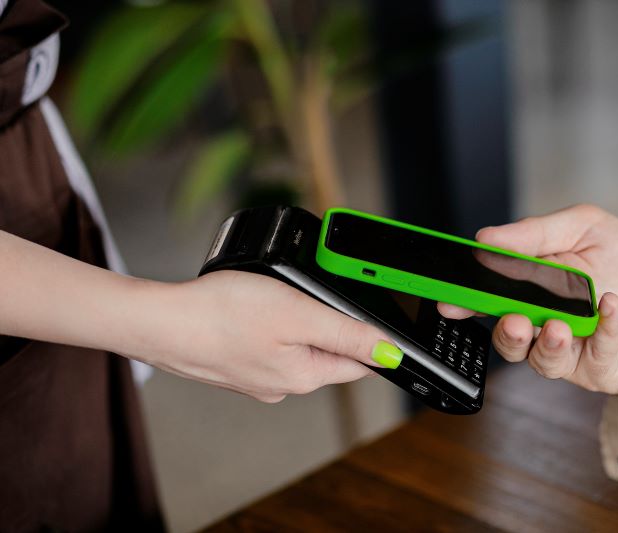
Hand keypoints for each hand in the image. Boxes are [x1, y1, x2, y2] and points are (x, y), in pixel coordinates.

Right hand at [0, 230, 392, 403]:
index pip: (358, 363)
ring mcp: (256, 379)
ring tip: (276, 298)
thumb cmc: (222, 314)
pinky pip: (267, 345)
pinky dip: (267, 327)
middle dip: (328, 324)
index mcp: (305, 376)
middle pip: (327, 353)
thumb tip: (390, 354)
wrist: (158, 322)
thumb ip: (347, 334)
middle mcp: (283, 385)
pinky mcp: (235, 366)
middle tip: (310, 294)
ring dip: (296, 323)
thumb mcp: (298, 313)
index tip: (368, 316)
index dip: (370, 338)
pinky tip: (251, 310)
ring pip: (296, 347)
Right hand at [440, 204, 617, 407]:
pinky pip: (594, 358)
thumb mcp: (584, 228)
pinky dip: (603, 330)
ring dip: (546, 344)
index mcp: (530, 292)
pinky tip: (612, 306)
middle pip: (508, 339)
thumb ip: (536, 233)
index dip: (465, 301)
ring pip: (540, 361)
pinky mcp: (601, 370)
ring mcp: (569, 353)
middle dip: (505, 332)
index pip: (489, 299)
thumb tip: (487, 237)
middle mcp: (542, 326)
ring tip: (559, 326)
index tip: (451, 301)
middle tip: (512, 320)